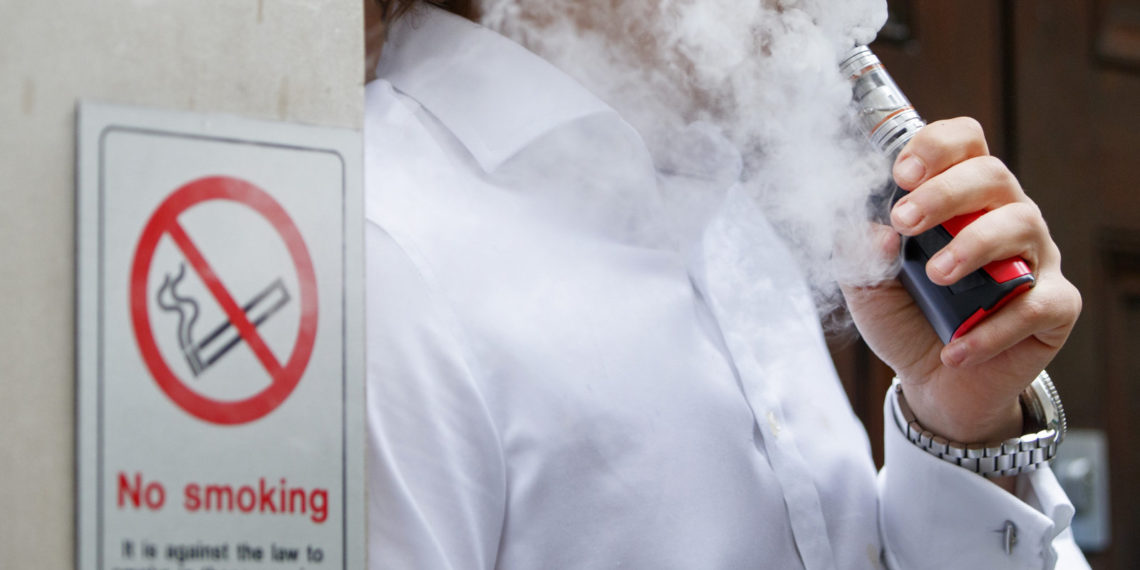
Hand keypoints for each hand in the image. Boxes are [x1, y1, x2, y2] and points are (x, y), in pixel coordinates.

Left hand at [841, 117, 1080, 469]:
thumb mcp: (866, 284)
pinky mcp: (1054, 307)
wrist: (930, 382)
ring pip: (1022, 226)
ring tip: (937, 276)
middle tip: (906, 222)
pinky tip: (956, 348)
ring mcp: (1034, 258)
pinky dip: (993, 328)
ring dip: (975, 245)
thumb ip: (860, 254)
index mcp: (960, 197)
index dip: (936, 147)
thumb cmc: (904, 315)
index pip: (964, 143)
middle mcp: (1004, 215)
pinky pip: (1037, 304)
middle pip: (992, 175)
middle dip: (945, 193)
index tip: (902, 174)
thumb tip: (877, 232)